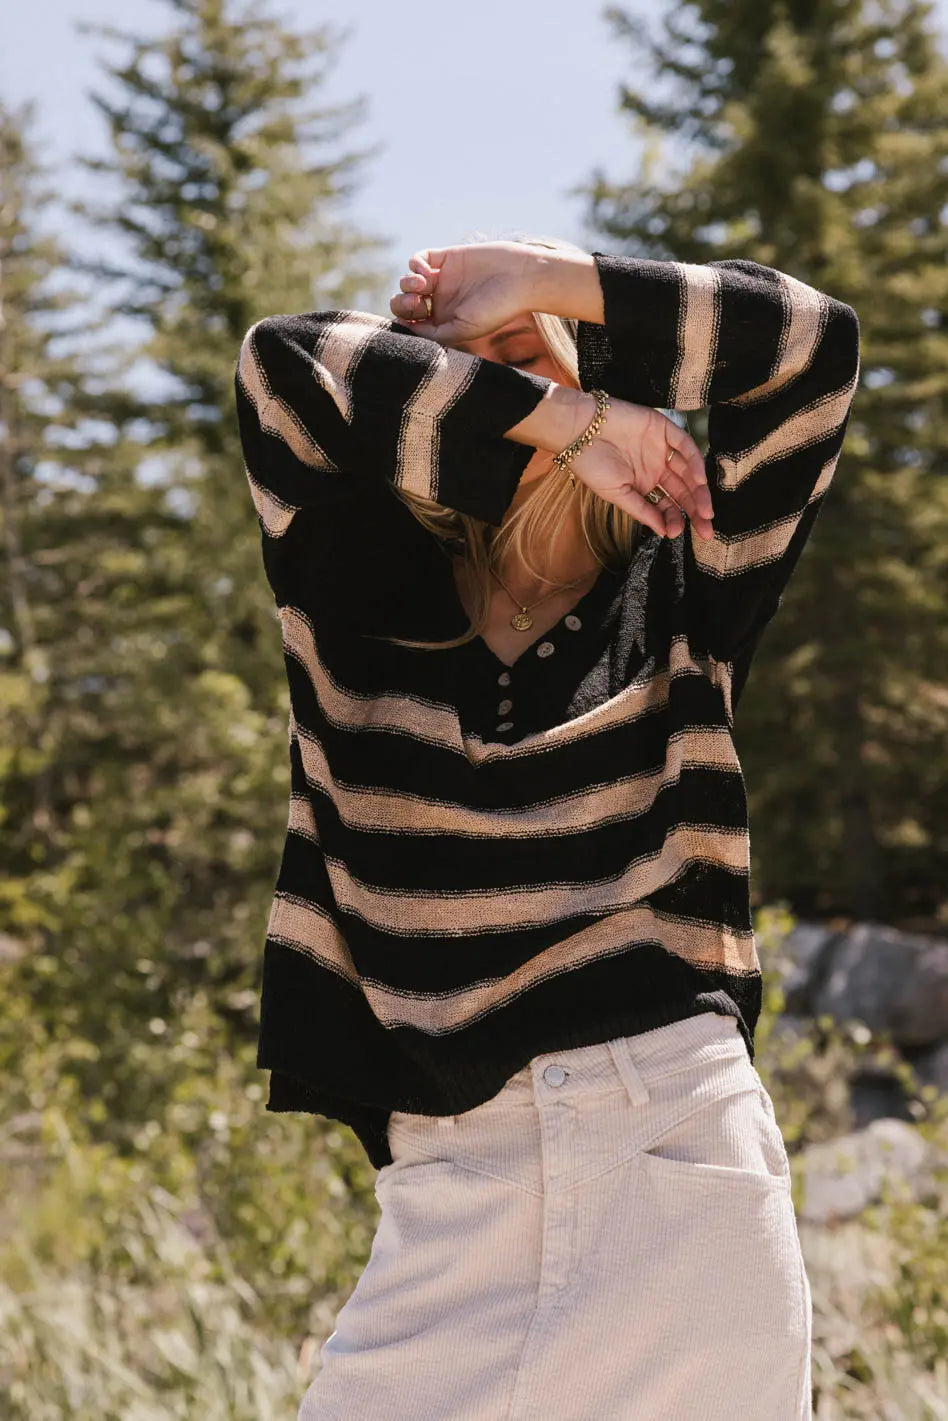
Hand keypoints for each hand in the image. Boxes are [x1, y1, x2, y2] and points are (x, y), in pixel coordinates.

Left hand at [389, 241, 537, 345]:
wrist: (520, 278)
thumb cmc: (495, 310)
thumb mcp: (462, 330)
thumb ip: (431, 333)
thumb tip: (402, 327)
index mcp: (443, 323)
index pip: (411, 324)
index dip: (402, 322)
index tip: (408, 321)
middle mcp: (440, 302)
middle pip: (404, 304)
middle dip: (402, 304)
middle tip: (417, 303)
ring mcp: (442, 279)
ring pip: (407, 282)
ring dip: (407, 284)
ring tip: (422, 286)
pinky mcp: (446, 257)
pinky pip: (418, 259)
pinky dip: (415, 265)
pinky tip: (426, 272)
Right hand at [568, 397, 714, 541]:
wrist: (578, 431)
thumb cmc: (591, 464)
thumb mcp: (617, 494)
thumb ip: (642, 511)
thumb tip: (665, 532)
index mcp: (645, 484)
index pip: (669, 504)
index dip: (676, 519)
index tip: (678, 534)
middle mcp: (657, 468)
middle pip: (683, 491)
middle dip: (696, 510)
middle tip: (706, 529)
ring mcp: (662, 449)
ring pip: (689, 471)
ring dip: (699, 491)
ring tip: (706, 511)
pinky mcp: (663, 428)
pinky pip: (684, 445)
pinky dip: (694, 462)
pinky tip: (698, 481)